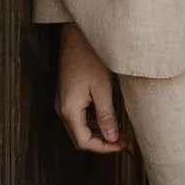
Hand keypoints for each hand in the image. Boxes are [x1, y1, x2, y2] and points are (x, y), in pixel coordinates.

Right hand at [56, 26, 125, 152]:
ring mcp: (63, 102)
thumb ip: (106, 115)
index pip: (84, 141)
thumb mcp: (103, 88)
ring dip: (97, 132)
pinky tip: (108, 118)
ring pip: (79, 127)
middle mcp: (62, 108)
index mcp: (69, 109)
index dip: (103, 148)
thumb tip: (111, 138)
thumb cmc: (91, 58)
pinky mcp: (66, 95)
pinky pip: (78, 116)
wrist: (77, 37)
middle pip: (80, 137)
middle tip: (122, 141)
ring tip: (118, 131)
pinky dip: (92, 121)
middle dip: (101, 142)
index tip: (120, 145)